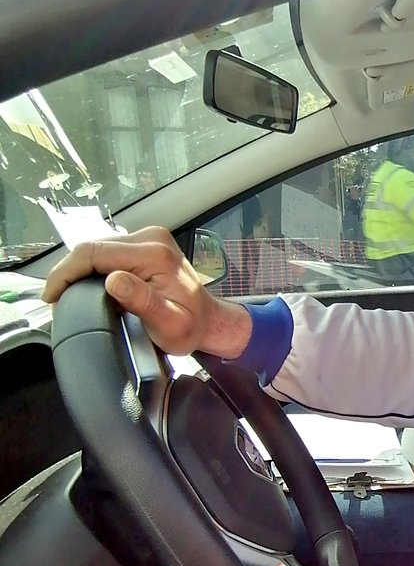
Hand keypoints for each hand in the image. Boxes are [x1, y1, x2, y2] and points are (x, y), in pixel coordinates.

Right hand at [42, 226, 251, 357]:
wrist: (209, 320)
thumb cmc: (191, 327)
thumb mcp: (170, 324)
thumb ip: (142, 302)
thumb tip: (114, 281)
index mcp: (154, 254)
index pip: (93, 253)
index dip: (64, 273)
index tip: (51, 296)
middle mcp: (151, 238)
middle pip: (92, 247)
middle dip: (68, 273)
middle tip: (56, 300)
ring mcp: (149, 238)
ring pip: (98, 248)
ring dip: (80, 270)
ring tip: (68, 295)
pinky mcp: (146, 244)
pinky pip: (108, 252)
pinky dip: (93, 268)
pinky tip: (87, 286)